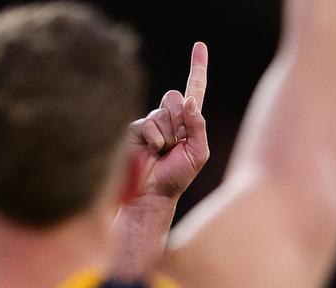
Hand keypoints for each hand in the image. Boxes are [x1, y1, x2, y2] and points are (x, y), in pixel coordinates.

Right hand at [128, 42, 209, 200]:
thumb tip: (190, 100)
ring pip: (164, 111)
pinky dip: (156, 140)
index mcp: (189, 122)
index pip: (194, 90)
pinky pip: (150, 124)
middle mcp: (170, 118)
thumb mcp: (198, 153)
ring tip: (163, 152)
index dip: (197, 68)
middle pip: (176, 97)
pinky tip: (153, 152)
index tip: (199, 46)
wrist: (152, 194)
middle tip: (176, 144)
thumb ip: (198, 126)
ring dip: (169, 134)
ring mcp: (152, 121)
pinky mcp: (135, 128)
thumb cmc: (177, 177)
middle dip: (180, 121)